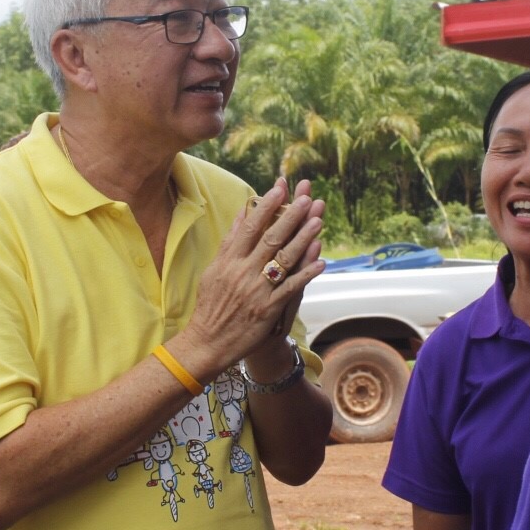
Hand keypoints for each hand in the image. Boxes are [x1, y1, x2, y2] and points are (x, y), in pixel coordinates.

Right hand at [174, 178, 324, 376]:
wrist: (207, 342)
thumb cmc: (210, 305)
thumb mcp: (214, 270)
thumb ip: (229, 243)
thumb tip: (242, 215)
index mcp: (229, 260)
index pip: (251, 227)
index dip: (266, 206)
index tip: (280, 188)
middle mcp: (243, 272)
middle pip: (271, 238)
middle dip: (290, 217)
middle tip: (307, 198)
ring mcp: (257, 290)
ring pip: (284, 260)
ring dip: (303, 240)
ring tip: (318, 221)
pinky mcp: (268, 308)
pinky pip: (291, 288)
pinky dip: (306, 274)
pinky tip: (321, 261)